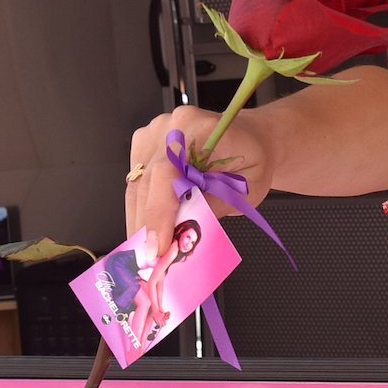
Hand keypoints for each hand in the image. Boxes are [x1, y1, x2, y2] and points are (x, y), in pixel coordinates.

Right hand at [126, 105, 273, 254]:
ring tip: (145, 252)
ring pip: (136, 184)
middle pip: (147, 181)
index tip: (156, 246)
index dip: (157, 212)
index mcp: (204, 130)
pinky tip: (147, 228)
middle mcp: (175, 125)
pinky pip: (136, 180)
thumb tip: (178, 234)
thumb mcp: (244, 192)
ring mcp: (156, 131)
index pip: (167, 172)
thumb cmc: (252, 163)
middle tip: (150, 261)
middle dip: (147, 226)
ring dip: (140, 220)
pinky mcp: (146, 142)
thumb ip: (210, 209)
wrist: (251, 139)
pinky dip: (141, 206)